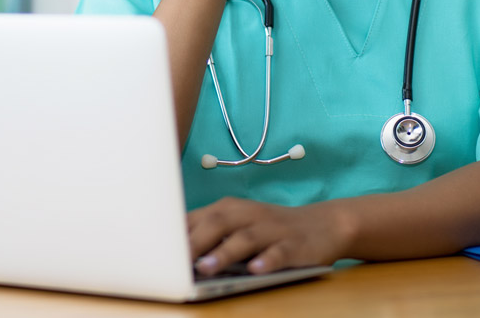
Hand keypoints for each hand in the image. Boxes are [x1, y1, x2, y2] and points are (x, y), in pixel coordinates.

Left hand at [188, 197, 349, 275]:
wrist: (324, 225)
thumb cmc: (271, 229)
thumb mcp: (239, 225)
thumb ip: (211, 235)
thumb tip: (173, 253)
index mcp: (231, 209)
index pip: (198, 217)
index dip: (177, 232)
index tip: (156, 248)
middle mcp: (249, 215)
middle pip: (218, 223)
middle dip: (195, 241)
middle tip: (175, 261)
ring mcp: (273, 229)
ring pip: (246, 238)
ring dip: (225, 252)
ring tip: (206, 268)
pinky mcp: (295, 245)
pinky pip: (279, 253)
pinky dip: (267, 260)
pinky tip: (255, 270)